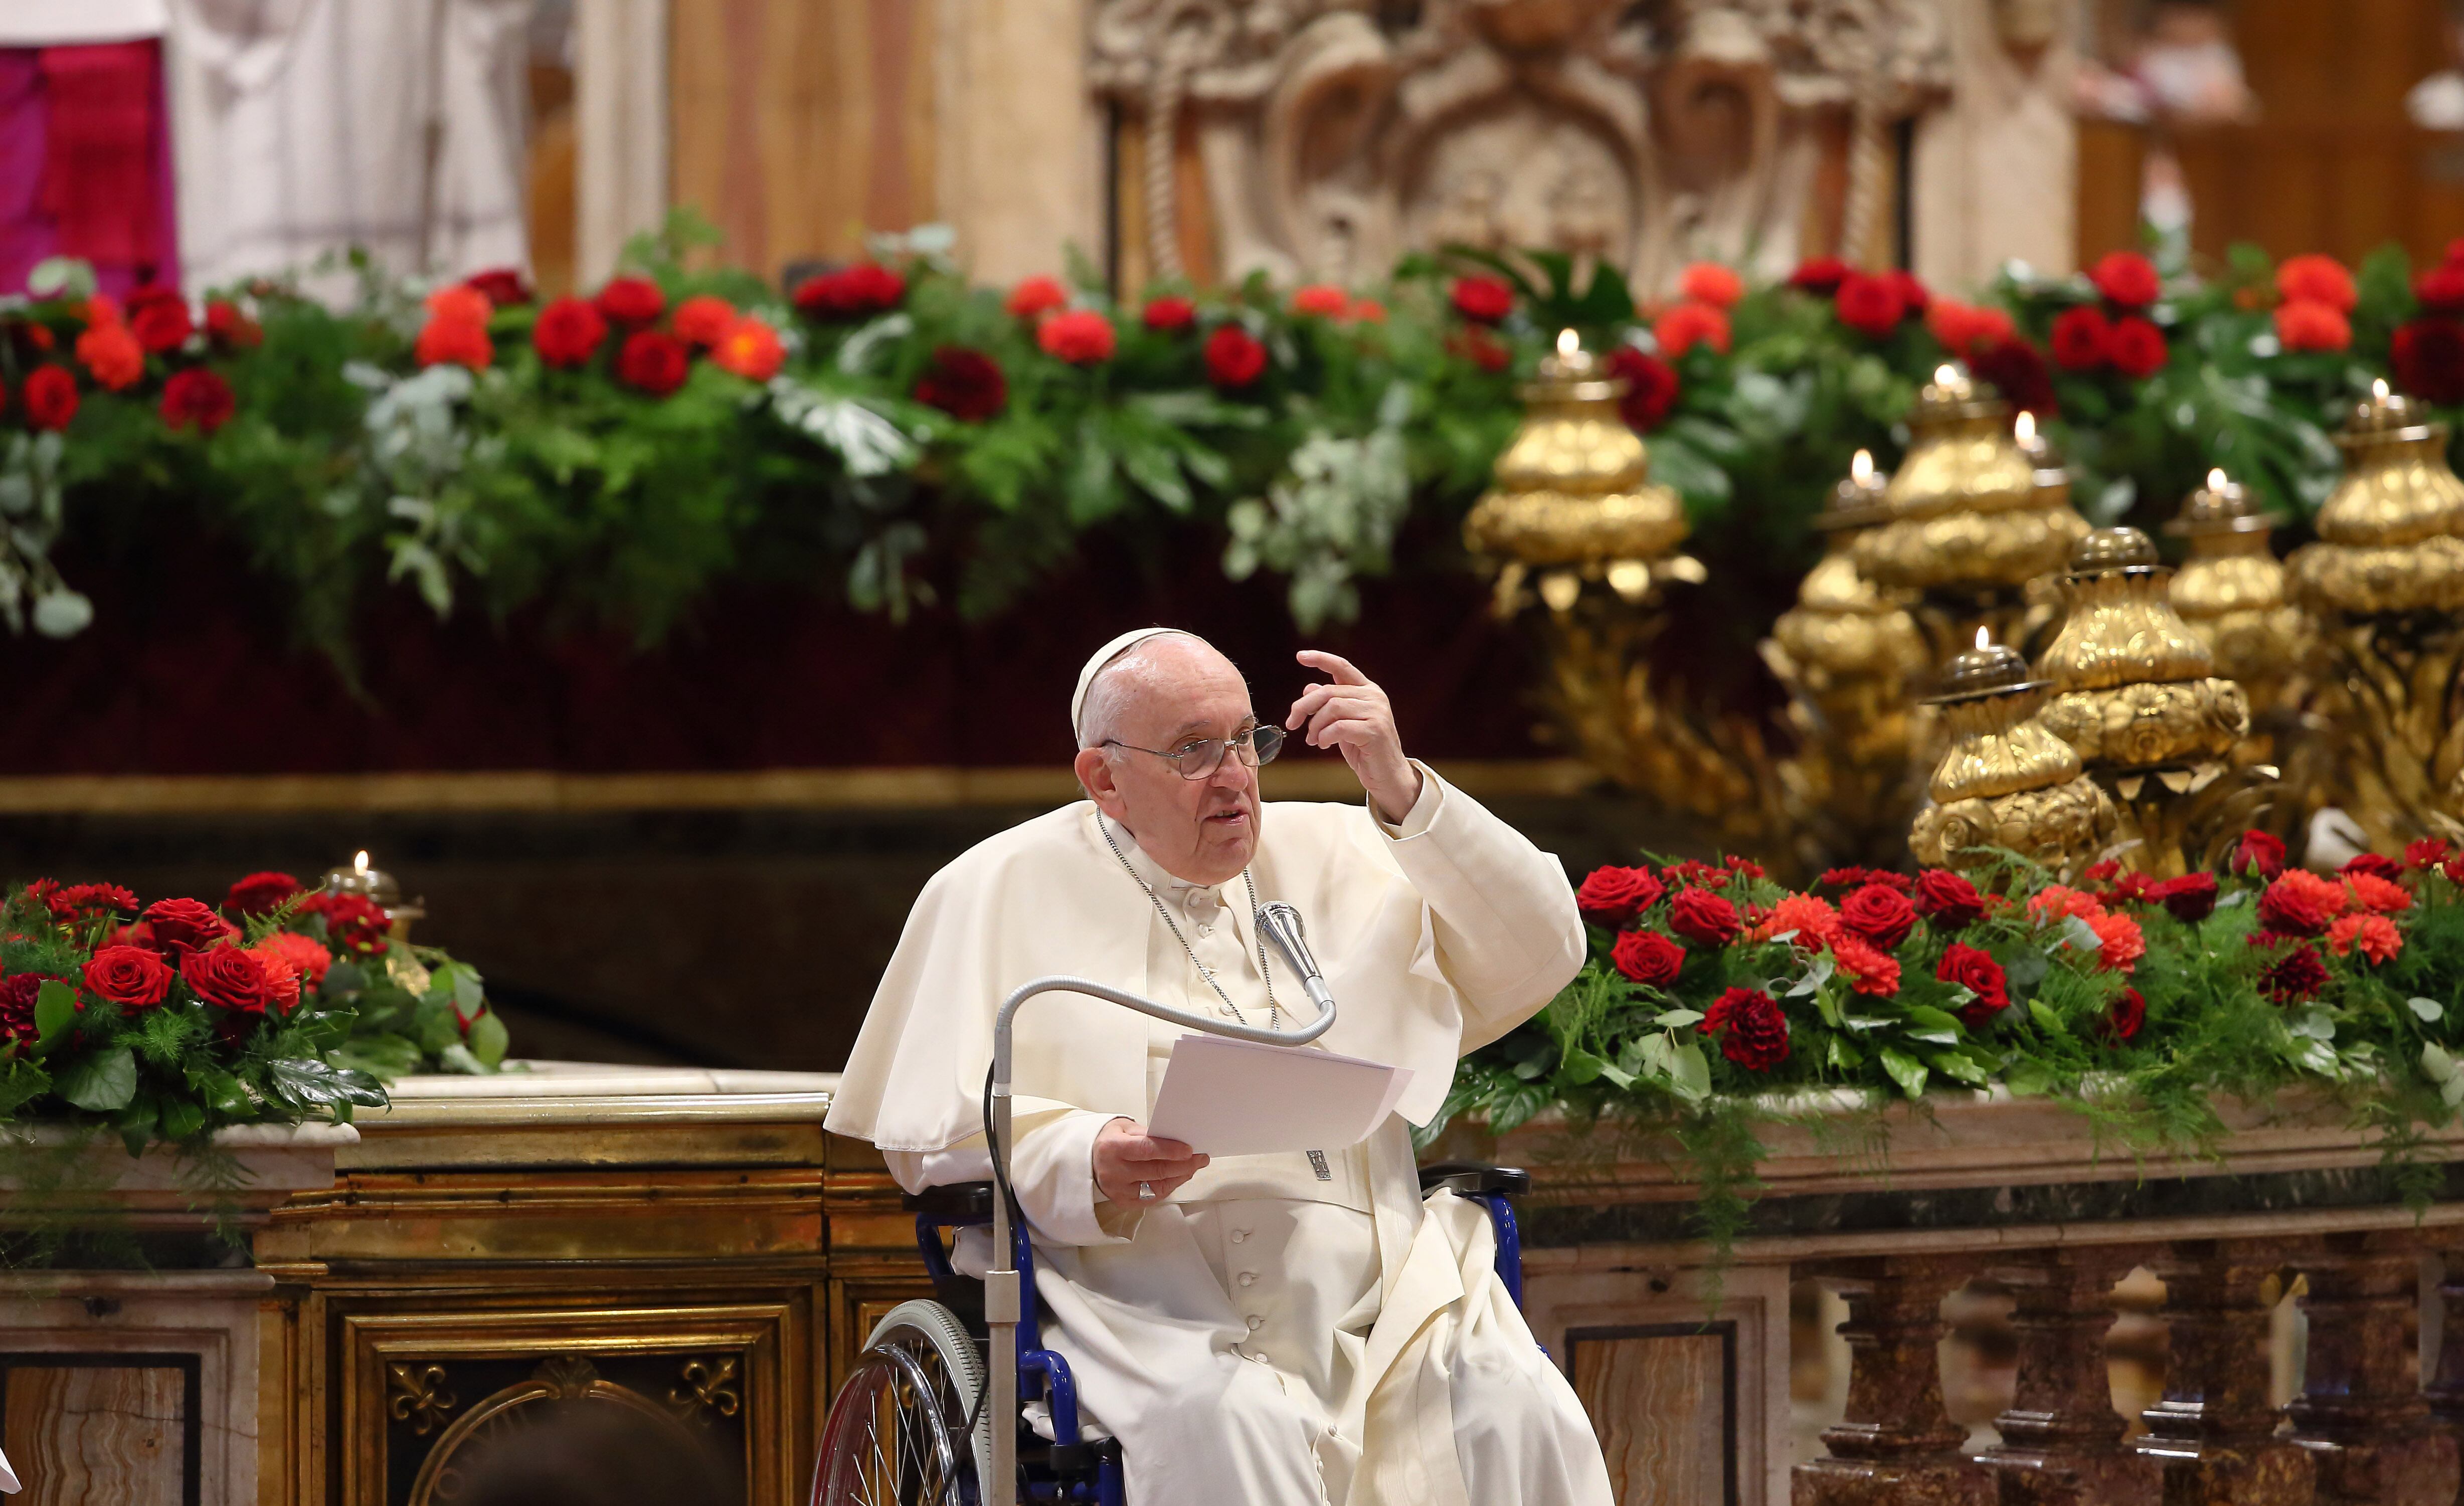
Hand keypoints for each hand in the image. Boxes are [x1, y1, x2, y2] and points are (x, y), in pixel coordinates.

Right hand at [1092, 1117, 1207, 1203]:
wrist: (1090, 1160)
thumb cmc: (1111, 1141)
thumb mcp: (1125, 1128)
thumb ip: (1148, 1134)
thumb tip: (1177, 1141)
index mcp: (1112, 1148)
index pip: (1146, 1150)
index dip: (1170, 1151)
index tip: (1190, 1150)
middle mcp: (1113, 1172)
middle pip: (1156, 1171)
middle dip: (1183, 1165)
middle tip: (1201, 1158)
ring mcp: (1118, 1190)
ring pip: (1158, 1187)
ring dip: (1180, 1177)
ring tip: (1193, 1166)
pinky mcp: (1124, 1202)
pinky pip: (1153, 1197)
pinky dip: (1169, 1186)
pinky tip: (1179, 1177)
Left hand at [1285, 649, 1422, 823]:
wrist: (1388, 776)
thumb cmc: (1365, 750)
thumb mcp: (1342, 724)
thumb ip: (1330, 705)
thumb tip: (1309, 687)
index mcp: (1367, 690)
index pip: (1342, 667)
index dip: (1321, 659)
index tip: (1300, 656)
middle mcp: (1374, 697)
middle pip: (1328, 691)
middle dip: (1304, 707)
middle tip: (1292, 723)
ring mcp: (1376, 712)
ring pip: (1332, 708)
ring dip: (1315, 726)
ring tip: (1313, 740)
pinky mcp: (1375, 730)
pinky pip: (1338, 727)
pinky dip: (1325, 736)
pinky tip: (1324, 745)